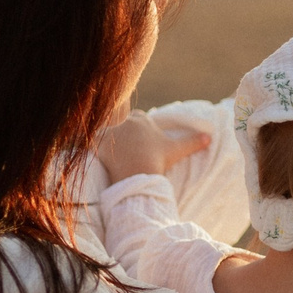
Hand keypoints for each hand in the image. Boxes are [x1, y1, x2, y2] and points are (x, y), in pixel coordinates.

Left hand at [92, 110, 207, 184]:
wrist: (140, 173)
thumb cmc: (158, 160)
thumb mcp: (176, 150)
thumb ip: (193, 142)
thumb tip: (210, 137)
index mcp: (142, 120)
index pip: (137, 119)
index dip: (137, 129)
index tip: (137, 142)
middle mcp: (125, 121)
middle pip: (120, 124)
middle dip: (120, 132)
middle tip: (120, 148)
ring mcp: (111, 131)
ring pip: (104, 130)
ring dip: (103, 137)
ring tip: (103, 148)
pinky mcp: (98, 142)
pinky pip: (87, 140)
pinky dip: (84, 142)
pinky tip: (82, 147)